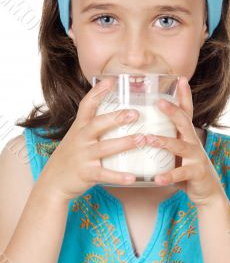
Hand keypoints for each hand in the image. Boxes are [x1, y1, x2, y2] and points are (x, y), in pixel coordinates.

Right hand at [37, 78, 140, 201]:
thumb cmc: (70, 157)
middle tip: (136, 113)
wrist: (53, 182)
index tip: (112, 80)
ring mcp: (83, 156)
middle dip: (117, 118)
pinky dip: (119, 176)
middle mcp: (81, 139)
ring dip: (125, 143)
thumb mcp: (76, 137)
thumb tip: (114, 114)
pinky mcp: (87, 173)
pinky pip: (105, 174)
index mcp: (79, 128)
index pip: (87, 105)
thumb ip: (91, 125)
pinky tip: (133, 177)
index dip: (98, 92)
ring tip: (143, 139)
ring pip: (105, 147)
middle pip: (98, 124)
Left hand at [145, 76, 224, 206]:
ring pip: (180, 146)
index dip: (184, 95)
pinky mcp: (196, 173)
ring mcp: (196, 157)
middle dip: (172, 111)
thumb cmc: (187, 168)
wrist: (208, 192)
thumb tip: (141, 131)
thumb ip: (165, 141)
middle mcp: (193, 142)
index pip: (186, 112)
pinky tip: (157, 178)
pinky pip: (181, 174)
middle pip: (183, 122)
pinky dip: (168, 176)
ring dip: (163, 141)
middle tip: (159, 102)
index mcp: (186, 135)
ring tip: (147, 139)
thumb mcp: (178, 152)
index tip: (180, 78)